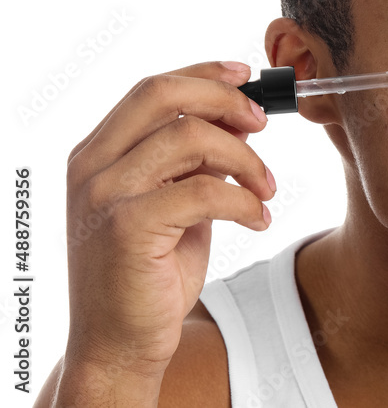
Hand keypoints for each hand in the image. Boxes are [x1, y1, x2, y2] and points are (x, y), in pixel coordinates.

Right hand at [62, 61, 274, 386]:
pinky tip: (259, 218)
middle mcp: (93, 166)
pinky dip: (244, 201)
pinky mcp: (127, 227)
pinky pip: (204, 191)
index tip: (246, 76)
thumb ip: (196, 161)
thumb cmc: (150, 272)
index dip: (203, 75)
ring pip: (190, 138)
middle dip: (225, 100)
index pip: (152, 90)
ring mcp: (104, 194)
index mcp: (98, 153)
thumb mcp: (176, 202)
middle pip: (163, 96)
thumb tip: (240, 117)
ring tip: (266, 189)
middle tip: (263, 123)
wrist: (119, 342)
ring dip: (245, 159)